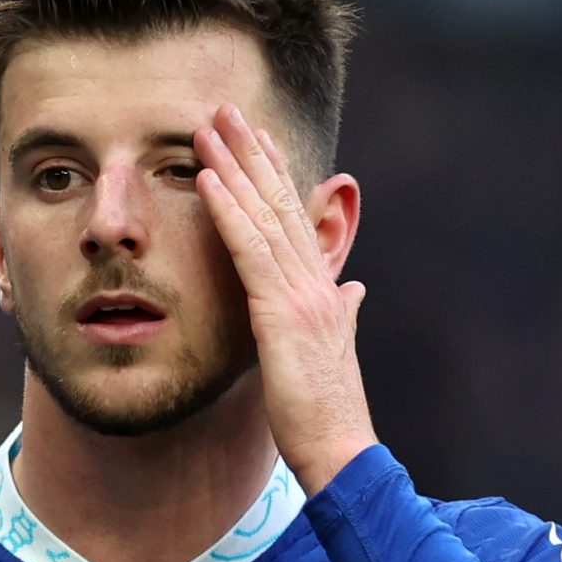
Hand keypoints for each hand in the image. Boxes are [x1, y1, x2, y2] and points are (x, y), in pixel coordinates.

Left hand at [194, 103, 373, 495]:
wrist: (341, 451)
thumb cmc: (328, 414)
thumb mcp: (333, 353)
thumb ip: (343, 315)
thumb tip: (354, 290)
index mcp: (325, 291)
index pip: (296, 220)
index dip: (276, 176)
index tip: (257, 139)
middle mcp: (318, 283)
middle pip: (281, 203)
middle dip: (253, 153)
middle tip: (227, 110)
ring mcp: (302, 295)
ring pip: (264, 216)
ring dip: (234, 168)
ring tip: (208, 128)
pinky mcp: (282, 313)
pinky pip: (249, 251)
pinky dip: (228, 211)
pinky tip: (207, 180)